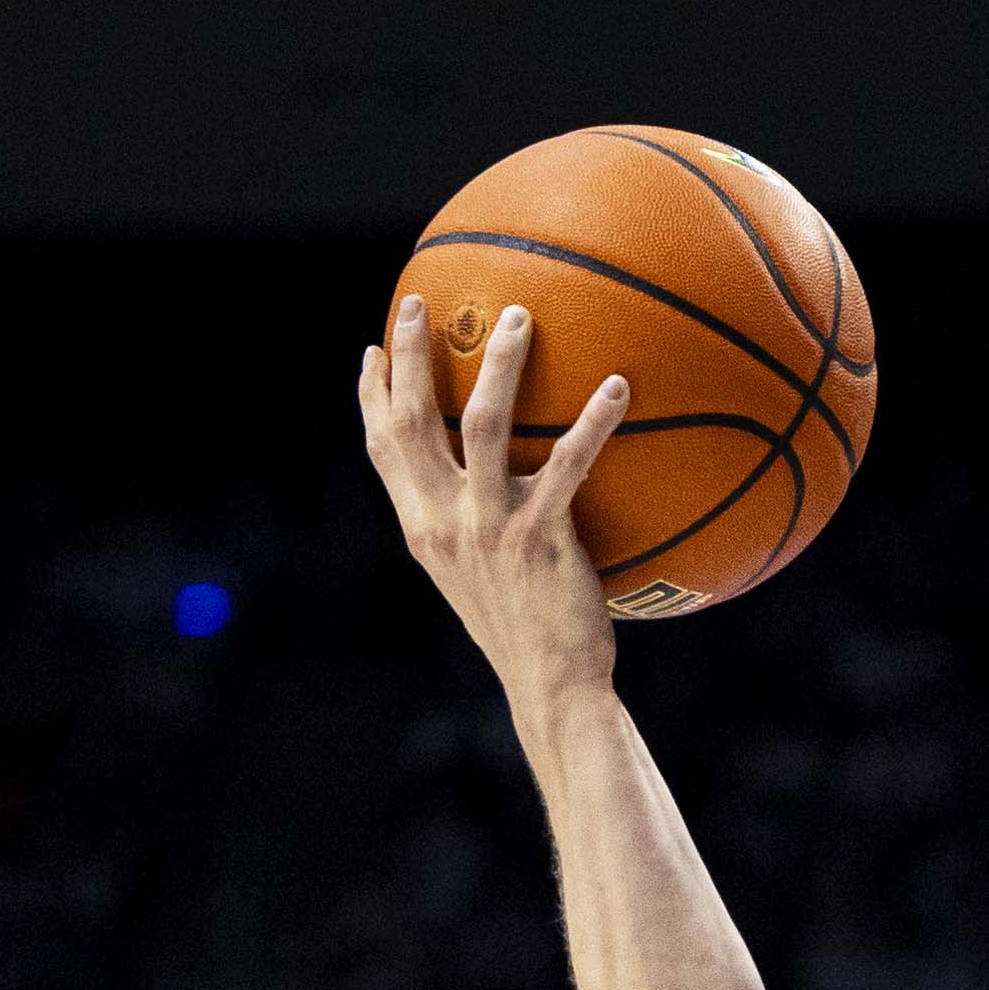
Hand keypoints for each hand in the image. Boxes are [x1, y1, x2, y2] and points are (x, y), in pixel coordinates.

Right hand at [357, 297, 632, 716]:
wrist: (550, 686)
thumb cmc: (524, 632)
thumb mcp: (477, 578)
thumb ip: (471, 526)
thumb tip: (491, 484)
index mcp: (422, 528)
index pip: (382, 449)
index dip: (371, 395)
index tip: (372, 350)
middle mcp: (443, 521)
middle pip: (412, 418)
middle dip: (409, 354)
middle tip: (420, 302)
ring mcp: (488, 527)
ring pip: (479, 422)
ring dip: (498, 364)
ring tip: (518, 318)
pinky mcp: (540, 537)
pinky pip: (569, 463)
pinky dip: (593, 420)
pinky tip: (617, 387)